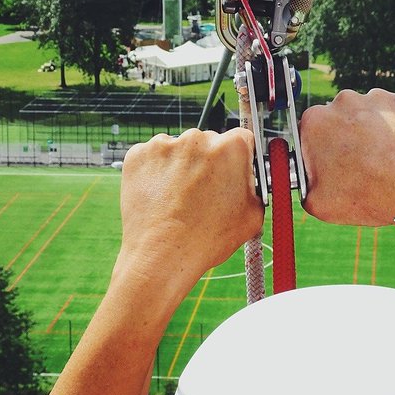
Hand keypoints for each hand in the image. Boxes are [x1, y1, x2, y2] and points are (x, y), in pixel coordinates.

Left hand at [116, 128, 260, 299]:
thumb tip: (251, 179)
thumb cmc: (207, 239)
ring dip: (182, 166)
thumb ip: (255, 188)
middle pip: (209, 143)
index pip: (242, 139)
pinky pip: (154, 158)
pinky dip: (157, 172)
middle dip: (209, 162)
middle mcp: (197, 138)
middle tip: (204, 192)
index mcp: (230, 148)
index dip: (238, 159)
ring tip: (179, 199)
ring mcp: (164, 144)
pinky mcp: (138, 154)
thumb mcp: (252, 216)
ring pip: (180, 150)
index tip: (231, 172)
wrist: (160, 255)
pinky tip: (161, 196)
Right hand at [300, 89, 394, 225]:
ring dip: (369, 130)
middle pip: (338, 118)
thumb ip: (302, 184)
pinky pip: (391, 113)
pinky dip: (393, 127)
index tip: (331, 165)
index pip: (310, 132)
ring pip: (366, 113)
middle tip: (357, 164)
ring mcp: (376, 98)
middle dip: (344, 137)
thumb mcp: (317, 203)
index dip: (319, 151)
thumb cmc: (368, 196)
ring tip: (381, 159)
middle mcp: (344, 101)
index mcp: (316, 121)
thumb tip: (305, 177)